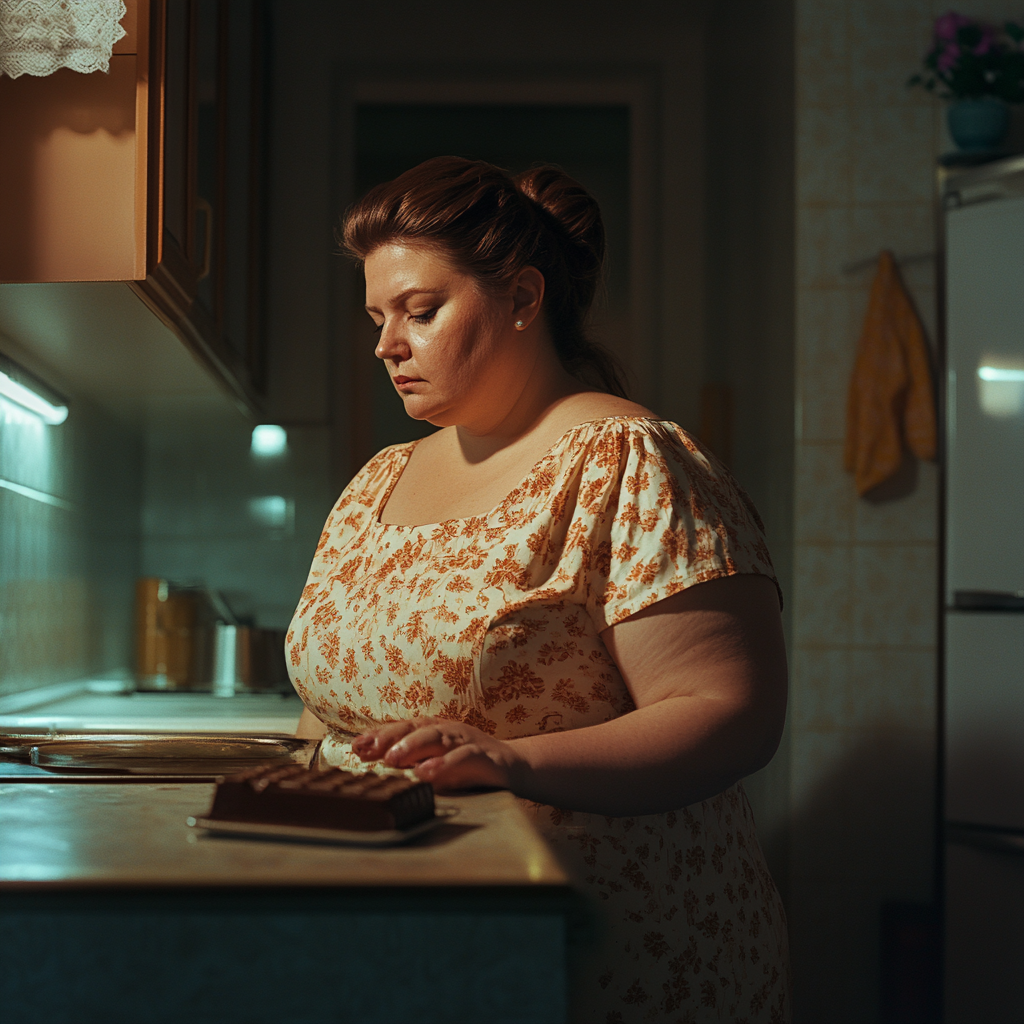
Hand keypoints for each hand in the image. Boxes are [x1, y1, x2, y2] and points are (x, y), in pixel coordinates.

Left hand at [352, 717, 524, 792]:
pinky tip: (427, 773)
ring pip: (436, 738)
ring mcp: (466, 741)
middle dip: (391, 738)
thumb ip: (410, 763)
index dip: (380, 735)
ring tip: (392, 758)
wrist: (513, 767)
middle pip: (416, 728)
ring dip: (413, 746)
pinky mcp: (483, 756)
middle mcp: (448, 731)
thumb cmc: (467, 766)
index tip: (356, 746)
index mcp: (434, 730)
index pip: (403, 728)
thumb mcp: (435, 763)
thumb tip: (374, 764)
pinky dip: (443, 764)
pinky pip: (462, 757)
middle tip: (369, 750)